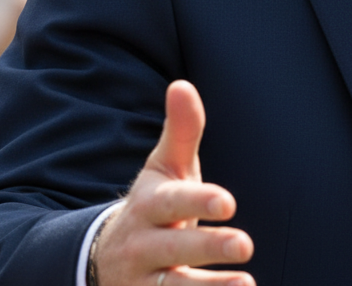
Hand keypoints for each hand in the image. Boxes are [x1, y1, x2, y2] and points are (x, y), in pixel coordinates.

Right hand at [93, 80, 253, 285]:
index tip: (228, 202)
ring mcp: (142, 282)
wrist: (105, 258)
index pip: (173, 202)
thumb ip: (181, 130)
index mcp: (149, 204)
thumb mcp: (164, 167)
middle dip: (209, 246)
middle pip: (176, 247)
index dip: (199, 201)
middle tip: (246, 244)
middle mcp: (142, 245)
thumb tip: (182, 85)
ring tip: (247, 283)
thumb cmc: (154, 203)